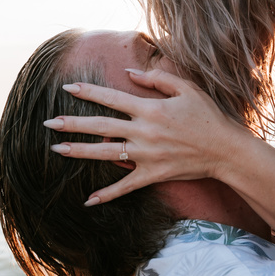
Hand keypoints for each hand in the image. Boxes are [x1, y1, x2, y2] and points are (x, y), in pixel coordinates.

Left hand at [44, 69, 250, 204]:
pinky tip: (87, 201)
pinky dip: (106, 195)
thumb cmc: (208, 116)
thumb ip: (157, 79)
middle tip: (48, 123)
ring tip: (56, 150)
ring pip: (106, 154)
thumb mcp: (187, 89)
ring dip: (79, 152)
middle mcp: (144, 132)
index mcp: (150, 109)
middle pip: (101, 127)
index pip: (112, 98)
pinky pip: (125, 186)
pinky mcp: (152, 174)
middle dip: (72, 124)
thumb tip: (129, 74)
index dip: (89, 92)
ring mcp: (146, 155)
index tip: (67, 88)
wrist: (226, 150)